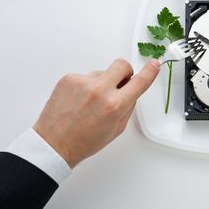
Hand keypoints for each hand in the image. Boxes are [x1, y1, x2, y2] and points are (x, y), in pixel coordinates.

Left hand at [34, 59, 159, 167]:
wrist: (54, 144)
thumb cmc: (84, 141)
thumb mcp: (116, 129)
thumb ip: (127, 107)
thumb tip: (131, 90)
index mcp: (115, 105)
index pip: (139, 82)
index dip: (150, 71)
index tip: (154, 64)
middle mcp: (100, 90)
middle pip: (122, 65)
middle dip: (125, 72)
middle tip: (119, 84)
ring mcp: (83, 82)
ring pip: (101, 73)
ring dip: (101, 84)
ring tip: (89, 103)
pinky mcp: (69, 79)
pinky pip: (85, 77)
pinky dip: (85, 86)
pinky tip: (78, 101)